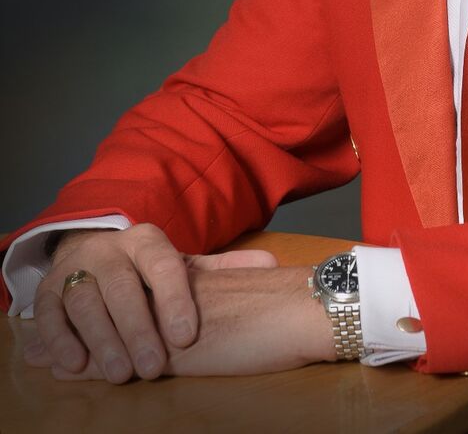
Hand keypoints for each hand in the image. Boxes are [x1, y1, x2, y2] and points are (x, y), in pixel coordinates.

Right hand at [23, 223, 277, 382]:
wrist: (94, 253)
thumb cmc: (148, 272)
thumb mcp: (183, 268)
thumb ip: (223, 271)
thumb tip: (274, 266)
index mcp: (147, 241)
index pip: (163, 264)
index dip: (174, 299)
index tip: (187, 335)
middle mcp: (110, 250)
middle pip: (122, 285)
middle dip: (137, 327)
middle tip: (154, 367)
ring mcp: (75, 268)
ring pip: (84, 298)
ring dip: (101, 337)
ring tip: (121, 373)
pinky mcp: (47, 291)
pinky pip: (49, 312)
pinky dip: (61, 337)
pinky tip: (76, 363)